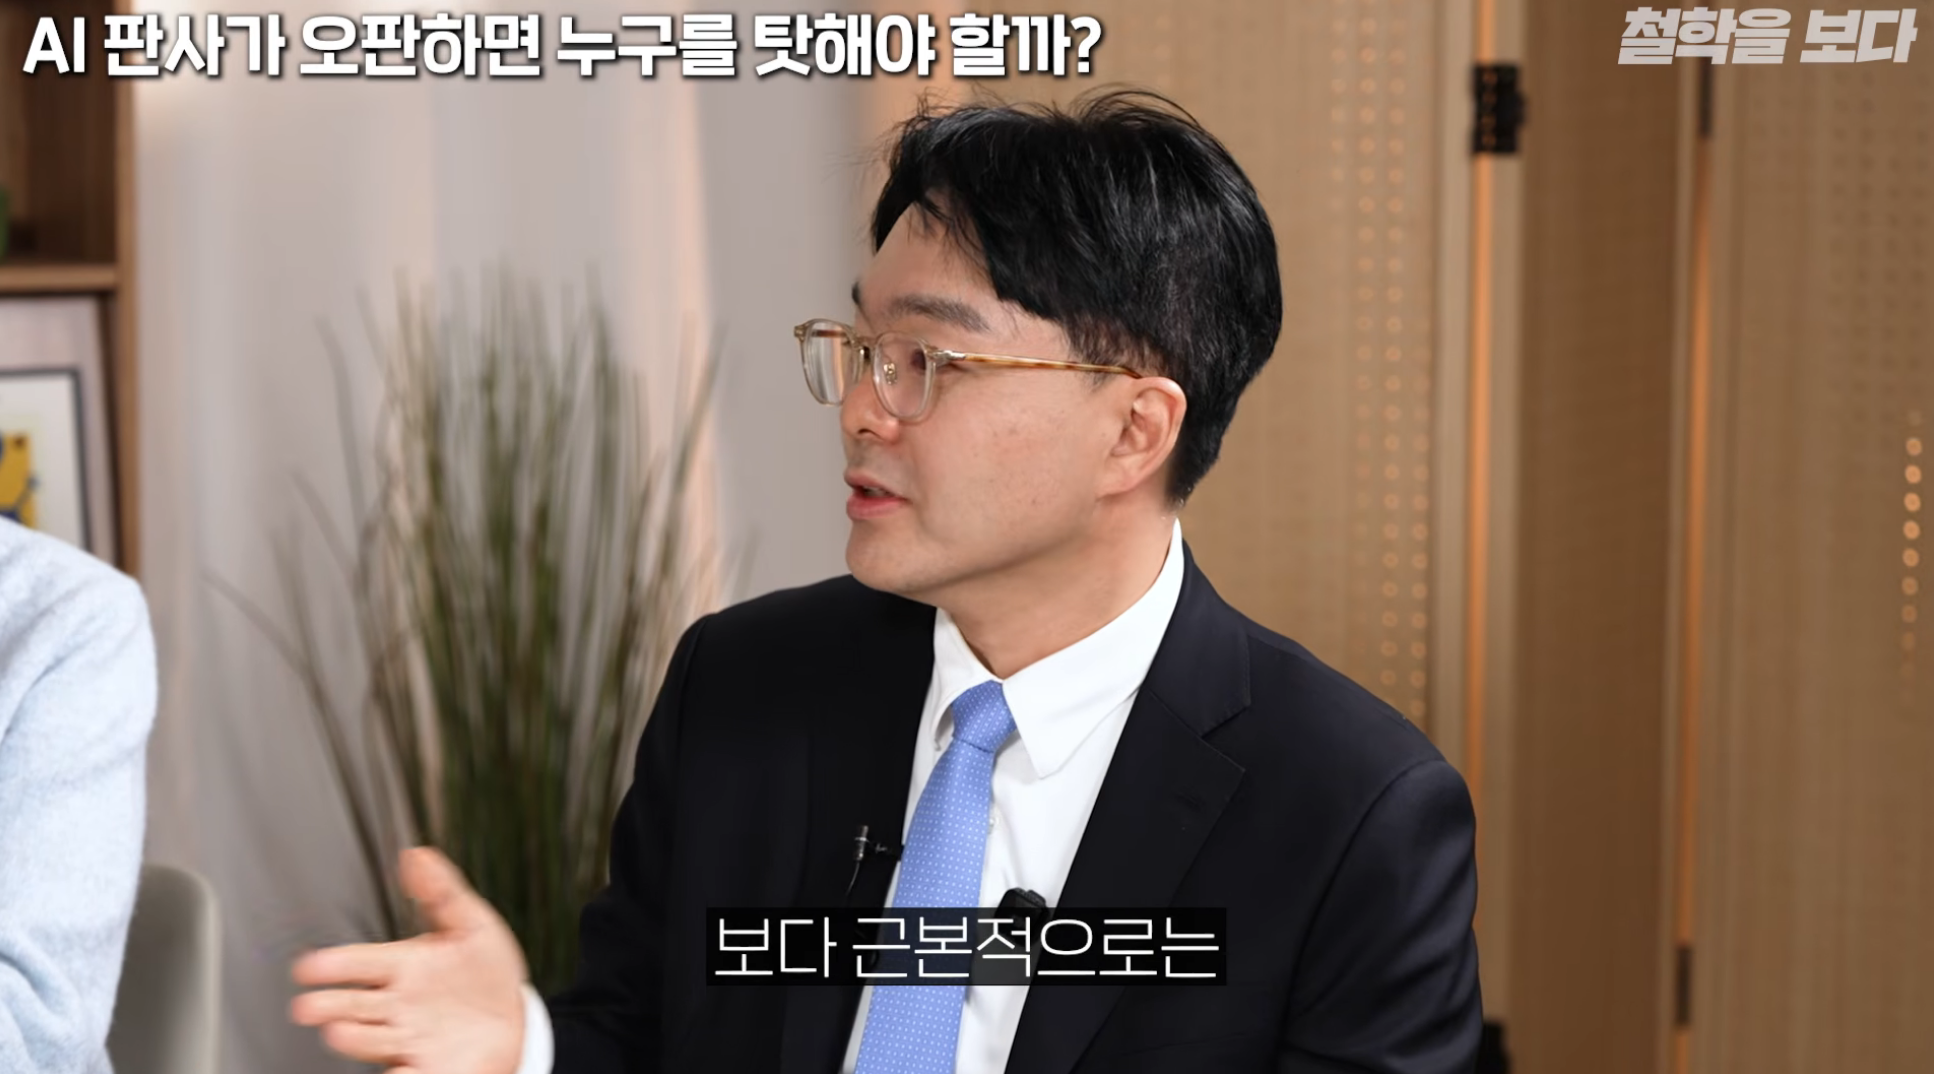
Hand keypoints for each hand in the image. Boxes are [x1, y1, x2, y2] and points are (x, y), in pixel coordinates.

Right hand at [291, 847, 528, 1073]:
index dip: (334, 964)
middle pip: (353, 1005)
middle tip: (307, 1006)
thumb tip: (416, 854)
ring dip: (354, 1037)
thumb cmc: (484, 971)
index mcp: (401, 967)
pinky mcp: (426, 1068)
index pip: (360, 962)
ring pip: (371, 1040)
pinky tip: (395, 1070)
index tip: (308, 966)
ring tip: (339, 1032)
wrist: (514, 1017)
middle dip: (329, 1005)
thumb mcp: (470, 924)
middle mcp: (396, 1005)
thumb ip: (441, 892)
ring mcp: (408, 1039)